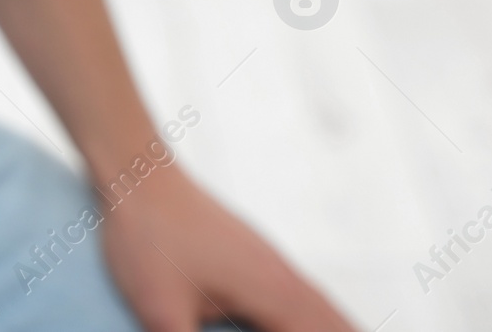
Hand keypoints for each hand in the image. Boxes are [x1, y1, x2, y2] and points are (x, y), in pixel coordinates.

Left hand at [101, 165, 356, 331]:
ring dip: (334, 326)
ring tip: (352, 331)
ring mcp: (269, 261)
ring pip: (320, 306)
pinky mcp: (252, 254)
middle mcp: (282, 277)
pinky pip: (301, 292)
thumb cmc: (147, 239)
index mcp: (272, 295)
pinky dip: (317, 313)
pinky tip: (308, 315)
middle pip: (333, 323)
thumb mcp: (159, 310)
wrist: (139, 175)